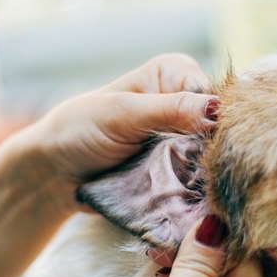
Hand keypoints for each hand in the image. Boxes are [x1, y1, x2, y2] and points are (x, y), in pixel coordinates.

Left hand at [4, 53, 216, 206]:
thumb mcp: (123, 115)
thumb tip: (218, 110)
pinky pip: (203, 179)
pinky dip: (200, 191)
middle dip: (217, 153)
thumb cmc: (79, 131)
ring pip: (216, 158)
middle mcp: (188, 103)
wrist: (54, 175)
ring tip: (200, 191)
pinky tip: (200, 202)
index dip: (221, 123)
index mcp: (177, 74)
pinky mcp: (182, 169)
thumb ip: (171, 110)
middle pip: (222, 130)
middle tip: (203, 175)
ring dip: (209, 176)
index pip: (218, 96)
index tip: (214, 149)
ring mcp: (187, 139)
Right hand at [92, 216, 276, 276]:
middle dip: (234, 242)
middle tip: (207, 210)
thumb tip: (215, 222)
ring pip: (228, 276)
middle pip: (264, 273)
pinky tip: (162, 257)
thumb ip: (198, 267)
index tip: (263, 219)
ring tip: (175, 233)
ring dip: (203, 254)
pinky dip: (186, 270)